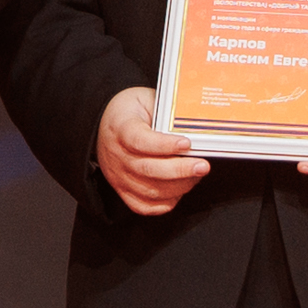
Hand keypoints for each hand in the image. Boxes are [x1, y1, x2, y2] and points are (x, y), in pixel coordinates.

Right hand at [96, 87, 209, 214]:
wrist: (105, 125)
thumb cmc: (130, 113)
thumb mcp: (145, 100)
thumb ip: (166, 113)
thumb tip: (195, 125)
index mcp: (120, 128)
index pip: (139, 140)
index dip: (164, 145)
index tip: (186, 143)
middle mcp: (117, 156)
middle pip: (148, 169)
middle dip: (180, 170)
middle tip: (202, 165)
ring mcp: (119, 176)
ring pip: (151, 190)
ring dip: (179, 185)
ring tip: (196, 174)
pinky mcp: (123, 191)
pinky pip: (145, 206)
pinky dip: (166, 202)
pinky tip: (180, 189)